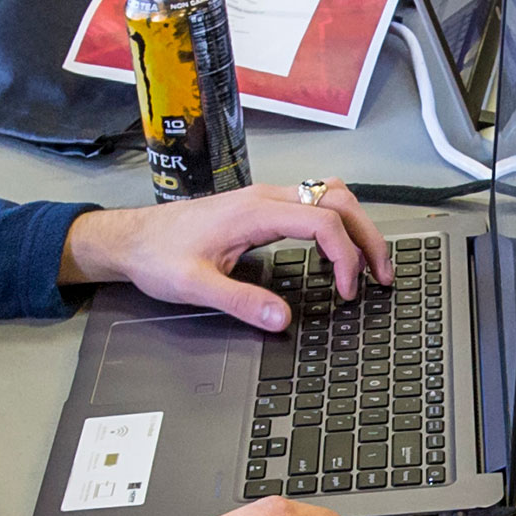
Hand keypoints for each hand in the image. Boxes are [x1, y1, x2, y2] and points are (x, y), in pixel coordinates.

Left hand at [66, 178, 380, 326]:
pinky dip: (339, 224)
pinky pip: (316, 203)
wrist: (133, 237)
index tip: (347, 291)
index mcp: (254, 212)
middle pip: (338, 200)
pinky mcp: (263, 207)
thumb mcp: (194, 286)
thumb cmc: (158, 255)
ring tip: (371, 264)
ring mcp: (266, 199)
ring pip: (331, 194)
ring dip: (357, 226)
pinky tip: (339, 252)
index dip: (345, 257)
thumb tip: (283, 320)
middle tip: (383, 275)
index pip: (322, 221)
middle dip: (368, 236)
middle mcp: (265, 197)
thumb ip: (241, 302)